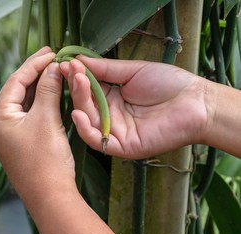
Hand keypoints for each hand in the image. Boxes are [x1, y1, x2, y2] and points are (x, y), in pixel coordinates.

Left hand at [0, 47, 74, 199]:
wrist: (49, 197)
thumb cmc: (45, 159)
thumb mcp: (47, 119)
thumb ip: (49, 89)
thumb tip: (54, 66)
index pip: (16, 80)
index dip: (34, 63)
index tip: (52, 51)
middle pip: (18, 90)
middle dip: (36, 73)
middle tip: (53, 56)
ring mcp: (9, 134)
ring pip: (24, 102)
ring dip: (40, 87)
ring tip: (55, 70)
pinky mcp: (20, 142)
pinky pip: (29, 115)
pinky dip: (41, 103)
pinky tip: (53, 93)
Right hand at [60, 57, 208, 158]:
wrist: (195, 102)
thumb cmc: (168, 84)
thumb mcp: (132, 71)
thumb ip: (106, 70)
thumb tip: (79, 60)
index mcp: (113, 99)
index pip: (88, 90)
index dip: (77, 78)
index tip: (66, 63)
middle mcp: (111, 116)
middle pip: (85, 105)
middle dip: (77, 87)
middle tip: (71, 70)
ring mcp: (116, 132)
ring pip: (89, 121)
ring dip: (80, 102)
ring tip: (79, 81)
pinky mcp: (124, 146)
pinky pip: (99, 142)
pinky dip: (86, 130)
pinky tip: (78, 113)